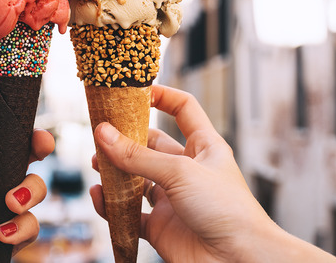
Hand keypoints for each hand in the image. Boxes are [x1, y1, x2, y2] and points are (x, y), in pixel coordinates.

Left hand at [0, 87, 54, 262]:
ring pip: (30, 189)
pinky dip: (22, 227)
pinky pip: (29, 226)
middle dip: (36, 147)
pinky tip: (0, 233)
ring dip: (30, 190)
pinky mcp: (2, 241)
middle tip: (42, 145)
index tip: (19, 106)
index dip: (2, 116)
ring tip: (10, 202)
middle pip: (17, 155)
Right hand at [90, 85, 335, 262]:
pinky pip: (130, 213)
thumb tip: (103, 134)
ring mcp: (173, 199)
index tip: (134, 90)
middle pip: (150, 145)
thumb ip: (138, 156)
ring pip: (136, 179)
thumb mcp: (180, 173)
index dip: (161, 96)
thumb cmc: (227, 211)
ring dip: (115, 172)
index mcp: (205, 147)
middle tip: (100, 134)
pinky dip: (112, 206)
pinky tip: (100, 197)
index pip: (183, 109)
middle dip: (125, 139)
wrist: (240, 262)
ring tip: (96, 165)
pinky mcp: (161, 227)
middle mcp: (188, 170)